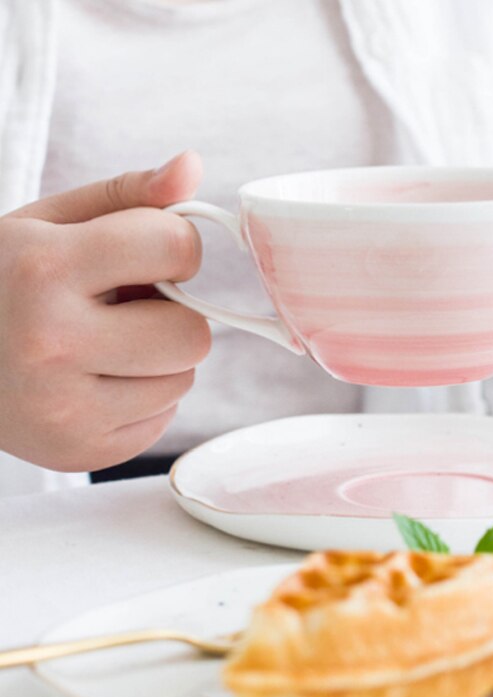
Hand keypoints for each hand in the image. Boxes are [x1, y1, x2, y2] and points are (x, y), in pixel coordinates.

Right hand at [0, 151, 210, 470]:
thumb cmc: (4, 280)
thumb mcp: (49, 223)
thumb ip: (127, 195)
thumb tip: (193, 166)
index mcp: (44, 268)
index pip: (176, 248)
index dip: (172, 248)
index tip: (145, 254)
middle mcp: (51, 344)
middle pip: (192, 334)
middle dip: (171, 315)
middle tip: (123, 310)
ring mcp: (63, 409)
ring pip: (183, 380)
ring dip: (158, 360)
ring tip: (103, 346)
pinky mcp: (77, 452)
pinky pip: (162, 419)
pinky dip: (141, 398)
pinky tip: (94, 382)